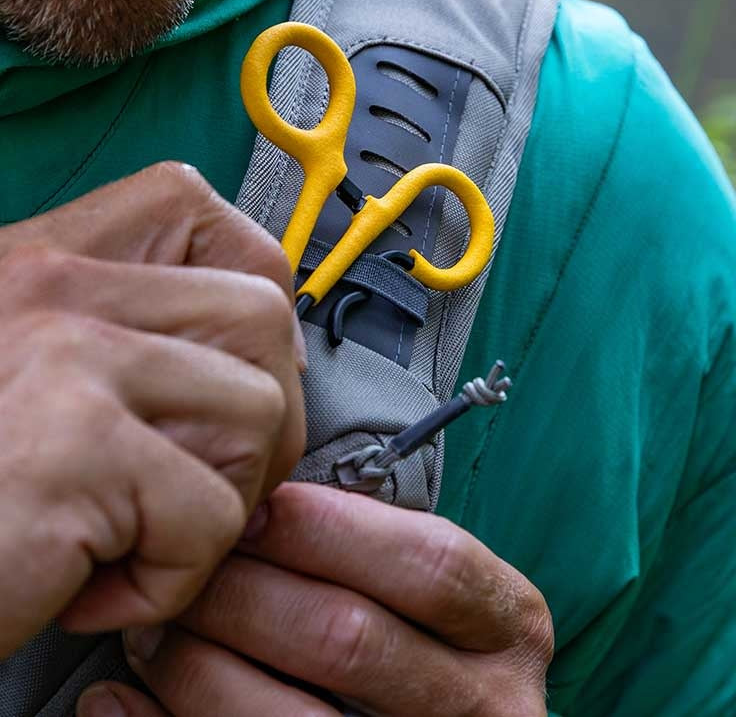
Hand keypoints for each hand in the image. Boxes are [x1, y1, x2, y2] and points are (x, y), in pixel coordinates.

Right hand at [0, 163, 305, 656]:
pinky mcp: (78, 449)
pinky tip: (90, 585)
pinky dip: (171, 579)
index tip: (230, 381)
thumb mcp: (28, 366)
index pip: (207, 221)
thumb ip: (126, 335)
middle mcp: (55, 288)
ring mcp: (68, 357)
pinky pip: (212, 515)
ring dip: (218, 504)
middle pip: (259, 316)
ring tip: (130, 541)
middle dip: (264, 418)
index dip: (251, 313)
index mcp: (47, 260)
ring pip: (258, 411)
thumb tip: (270, 362)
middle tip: (195, 489)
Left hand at [80, 484, 553, 716]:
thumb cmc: (427, 638)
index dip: (328, 530)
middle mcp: (489, 703)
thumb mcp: (438, 590)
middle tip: (184, 568)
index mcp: (509, 623)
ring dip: (198, 667)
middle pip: (347, 638)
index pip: (426, 562)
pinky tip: (124, 701)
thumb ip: (380, 551)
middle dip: (244, 595)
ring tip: (152, 632)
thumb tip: (258, 508)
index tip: (254, 508)